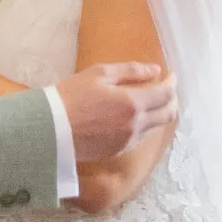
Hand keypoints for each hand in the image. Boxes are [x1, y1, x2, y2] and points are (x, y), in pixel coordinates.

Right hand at [57, 62, 178, 160]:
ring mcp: (128, 141)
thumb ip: (131, 71)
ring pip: (155, 127)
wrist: (50, 130)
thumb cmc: (72, 96)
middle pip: (168, 114)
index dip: (172, 83)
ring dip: (158, 113)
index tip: (170, 75)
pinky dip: (144, 125)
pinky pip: (140, 137)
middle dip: (172, 100)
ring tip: (150, 101)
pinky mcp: (118, 151)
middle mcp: (136, 126)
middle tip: (166, 89)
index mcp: (133, 104)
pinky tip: (134, 117)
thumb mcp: (99, 74)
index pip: (165, 94)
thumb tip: (155, 70)